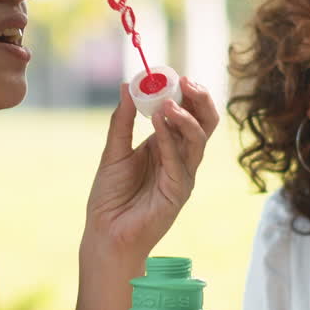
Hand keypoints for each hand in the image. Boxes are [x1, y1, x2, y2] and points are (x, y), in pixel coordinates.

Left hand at [84, 77, 218, 257]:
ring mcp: (182, 175)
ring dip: (185, 117)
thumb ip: (122, 120)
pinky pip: (180, 161)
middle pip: (204, 123)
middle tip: (185, 81)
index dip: (184, 93)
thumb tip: (126, 85)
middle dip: (199, 100)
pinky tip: (160, 123)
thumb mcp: (113, 151)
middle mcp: (180, 158)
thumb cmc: (110, 197)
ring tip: (167, 102)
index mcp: (166, 146)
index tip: (170, 75)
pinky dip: (171, 139)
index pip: (188, 113)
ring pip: (199, 139)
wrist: (105, 233)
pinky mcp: (179, 192)